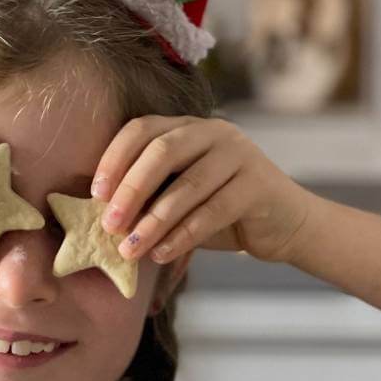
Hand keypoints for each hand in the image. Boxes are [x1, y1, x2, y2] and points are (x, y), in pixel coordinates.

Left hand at [89, 115, 313, 264]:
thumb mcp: (179, 198)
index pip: (142, 129)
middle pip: (162, 152)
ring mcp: (239, 154)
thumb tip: (101, 217)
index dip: (115, 158)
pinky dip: (182, 236)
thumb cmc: (221, 212)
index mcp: (187, 126)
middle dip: (131, 190)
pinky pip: (213, 211)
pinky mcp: (258, 184)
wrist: (284, 224)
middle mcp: (214, 132)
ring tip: (130, 250)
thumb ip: (149, 197)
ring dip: (153, 222)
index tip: (96, 194)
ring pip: (187, 186)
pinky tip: (161, 254)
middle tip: (109, 225)